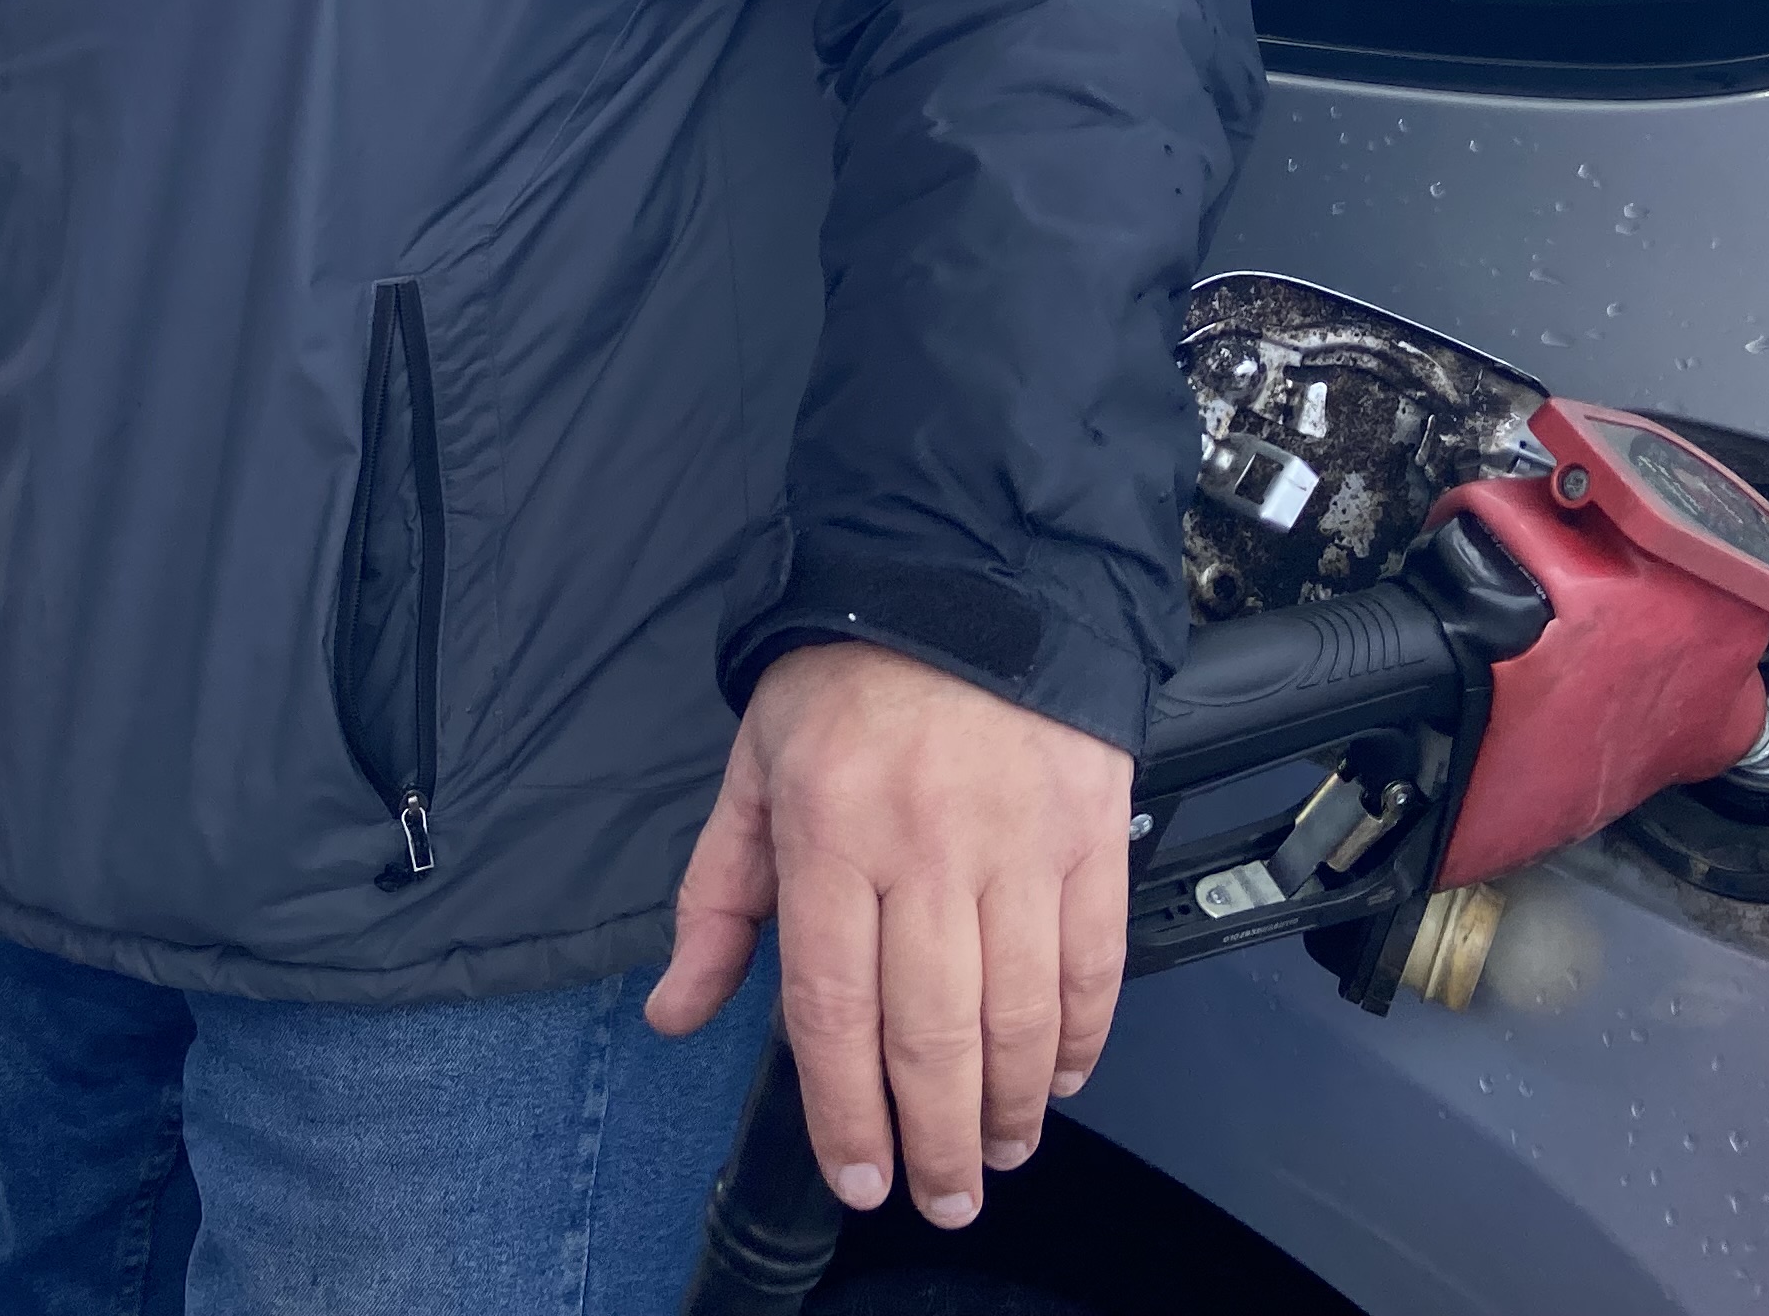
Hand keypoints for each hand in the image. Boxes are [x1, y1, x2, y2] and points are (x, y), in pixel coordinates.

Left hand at [645, 638, 1132, 1228]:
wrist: (965, 572)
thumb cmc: (848, 677)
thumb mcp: (754, 772)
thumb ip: (717, 900)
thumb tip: (675, 1011)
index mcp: (830, 833)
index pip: (834, 1009)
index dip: (848, 1111)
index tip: (860, 1174)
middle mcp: (926, 846)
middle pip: (932, 1033)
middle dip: (938, 1139)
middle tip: (943, 1196)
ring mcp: (1018, 840)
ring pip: (1018, 1013)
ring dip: (1012, 1105)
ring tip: (1000, 1150)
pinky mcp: (1090, 829)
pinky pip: (1092, 960)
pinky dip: (1080, 1034)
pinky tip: (1059, 1073)